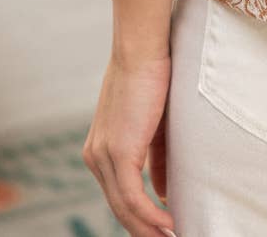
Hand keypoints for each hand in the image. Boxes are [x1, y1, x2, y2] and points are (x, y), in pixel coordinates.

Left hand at [82, 51, 175, 236]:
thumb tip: (163, 192)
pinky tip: (169, 225)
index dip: (138, 218)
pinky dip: (151, 217)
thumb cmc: (152, 76)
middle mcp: (96, 157)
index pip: (118, 195)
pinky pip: (133, 198)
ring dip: (149, 230)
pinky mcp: (118, 153)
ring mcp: (104, 156)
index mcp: (100, 150)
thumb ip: (156, 160)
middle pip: (119, 208)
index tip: (160, 230)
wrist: (142, 48)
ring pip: (124, 208)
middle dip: (143, 231)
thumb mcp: (154, 126)